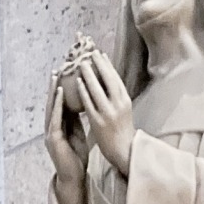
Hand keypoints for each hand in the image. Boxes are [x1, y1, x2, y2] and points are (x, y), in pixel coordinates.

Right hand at [45, 69, 88, 203]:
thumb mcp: (78, 133)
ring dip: (53, 90)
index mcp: (59, 126)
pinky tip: (61, 93)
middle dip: (55, 85)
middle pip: (53, 102)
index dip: (62, 87)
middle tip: (58, 67)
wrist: (73, 178)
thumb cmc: (77, 158)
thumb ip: (76, 120)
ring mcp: (50, 133)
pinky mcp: (53, 139)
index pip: (60, 103)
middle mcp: (52, 127)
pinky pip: (55, 118)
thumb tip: (81, 104)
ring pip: (51, 107)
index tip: (66, 72)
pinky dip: (57, 105)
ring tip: (56, 75)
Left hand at [75, 51, 133, 174]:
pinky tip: (78, 83)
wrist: (123, 151)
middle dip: (99, 64)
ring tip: (82, 63)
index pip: (116, 78)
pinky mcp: (99, 122)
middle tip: (90, 52)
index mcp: (125, 100)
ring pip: (98, 89)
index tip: (100, 53)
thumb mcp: (123, 109)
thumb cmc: (122, 130)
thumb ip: (116, 96)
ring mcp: (108, 113)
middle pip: (109, 79)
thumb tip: (109, 81)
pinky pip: (90, 103)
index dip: (107, 65)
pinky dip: (84, 91)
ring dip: (89, 75)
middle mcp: (118, 104)